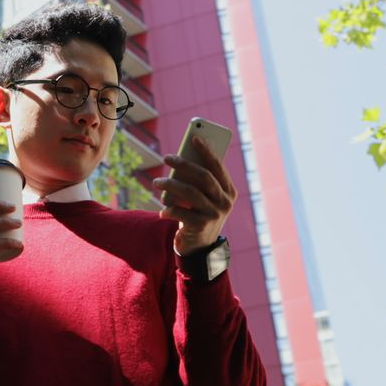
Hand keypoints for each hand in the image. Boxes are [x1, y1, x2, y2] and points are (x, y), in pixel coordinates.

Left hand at [152, 137, 236, 254]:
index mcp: (229, 191)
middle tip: (166, 157)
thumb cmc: (198, 214)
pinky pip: (181, 212)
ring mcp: (214, 215)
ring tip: (156, 182)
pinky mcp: (201, 227)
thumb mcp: (203, 198)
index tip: (194, 138)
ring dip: (170, 185)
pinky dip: (169, 209)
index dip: (207, 151)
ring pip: (190, 193)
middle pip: (203, 177)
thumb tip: (181, 159)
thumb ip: (198, 182)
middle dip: (184, 164)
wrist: (200, 247)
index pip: (217, 167)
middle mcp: (225, 202)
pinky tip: (162, 211)